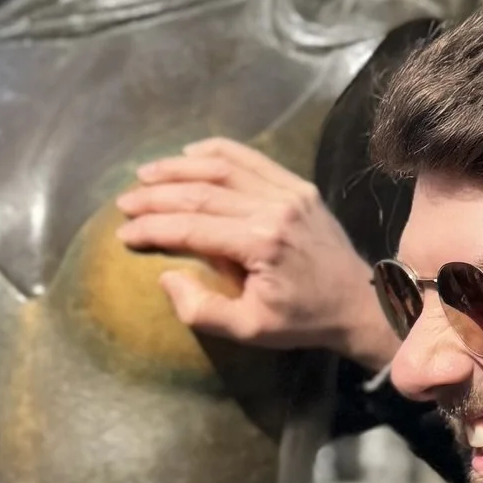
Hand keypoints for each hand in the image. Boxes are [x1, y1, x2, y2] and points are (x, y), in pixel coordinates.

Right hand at [115, 138, 396, 362]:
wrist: (359, 303)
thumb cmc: (302, 321)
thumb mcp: (250, 330)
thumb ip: (202, 310)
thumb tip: (166, 276)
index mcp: (261, 244)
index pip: (192, 227)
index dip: (153, 227)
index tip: (124, 232)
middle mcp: (274, 209)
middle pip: (201, 193)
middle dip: (156, 196)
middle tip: (124, 202)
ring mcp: (288, 192)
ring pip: (222, 169)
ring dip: (178, 168)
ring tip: (145, 174)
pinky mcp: (298, 186)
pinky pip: (251, 160)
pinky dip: (217, 152)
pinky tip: (189, 154)